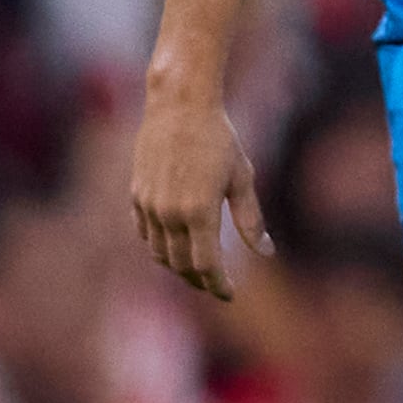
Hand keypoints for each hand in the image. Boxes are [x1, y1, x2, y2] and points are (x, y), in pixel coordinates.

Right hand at [129, 78, 269, 301]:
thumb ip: (251, 219)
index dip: (218, 285)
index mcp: (199, 212)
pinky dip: (160, 247)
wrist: (179, 107)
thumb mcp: (243, 178)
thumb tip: (266, 252)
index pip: (206, 265)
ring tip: (198, 271)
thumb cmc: (220, 139)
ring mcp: (148, 205)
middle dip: (200, 281)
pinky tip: (174, 247)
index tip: (230, 295)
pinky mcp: (136, 196)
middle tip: (216, 287)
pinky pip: (146, 234)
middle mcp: (169, 214)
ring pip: (159, 253)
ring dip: (178, 267)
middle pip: (181, 265)